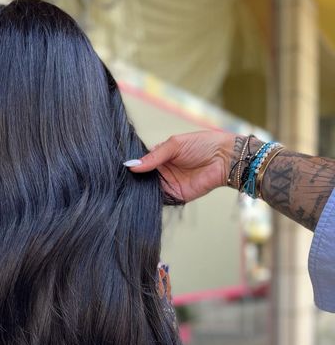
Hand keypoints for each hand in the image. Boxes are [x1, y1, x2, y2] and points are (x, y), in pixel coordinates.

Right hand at [125, 130, 240, 202]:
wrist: (224, 158)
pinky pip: (159, 199)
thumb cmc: (203, 145)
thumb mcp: (174, 145)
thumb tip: (131, 166)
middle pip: (142, 178)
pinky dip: (150, 199)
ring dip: (140, 189)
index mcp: (161, 156)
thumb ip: (153, 156)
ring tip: (127, 188)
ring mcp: (168, 184)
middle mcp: (162, 171)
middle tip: (120, 180)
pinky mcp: (176, 196)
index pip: (141, 162)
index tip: (119, 168)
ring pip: (148, 189)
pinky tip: (140, 196)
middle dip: (134, 179)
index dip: (132, 165)